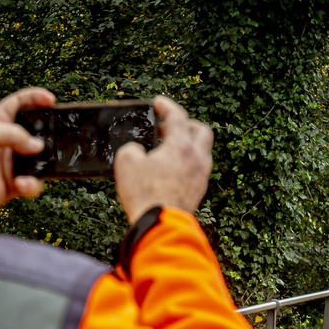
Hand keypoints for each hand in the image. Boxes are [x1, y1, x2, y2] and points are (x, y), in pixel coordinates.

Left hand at [0, 87, 55, 212]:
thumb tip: (38, 145)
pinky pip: (33, 183)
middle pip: (36, 131)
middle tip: (55, 135)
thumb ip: (13, 133)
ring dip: (43, 162)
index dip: (35, 98)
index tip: (50, 100)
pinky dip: (31, 184)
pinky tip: (20, 183)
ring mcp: (12, 162)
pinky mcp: (15, 183)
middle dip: (47, 133)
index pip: (19, 103)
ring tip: (37, 163)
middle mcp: (8, 141)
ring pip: (40, 159)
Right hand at [113, 96, 212, 224]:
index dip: (166, 106)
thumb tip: (138, 151)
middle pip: (201, 131)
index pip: (178, 116)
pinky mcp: (199, 192)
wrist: (159, 225)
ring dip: (188, 145)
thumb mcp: (126, 162)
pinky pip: (198, 169)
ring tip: (170, 149)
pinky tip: (172, 170)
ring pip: (202, 151)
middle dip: (186, 125)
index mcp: (181, 146)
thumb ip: (131, 148)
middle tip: (168, 128)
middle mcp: (196, 158)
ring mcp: (201, 176)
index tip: (158, 103)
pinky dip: (188, 163)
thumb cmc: (144, 194)